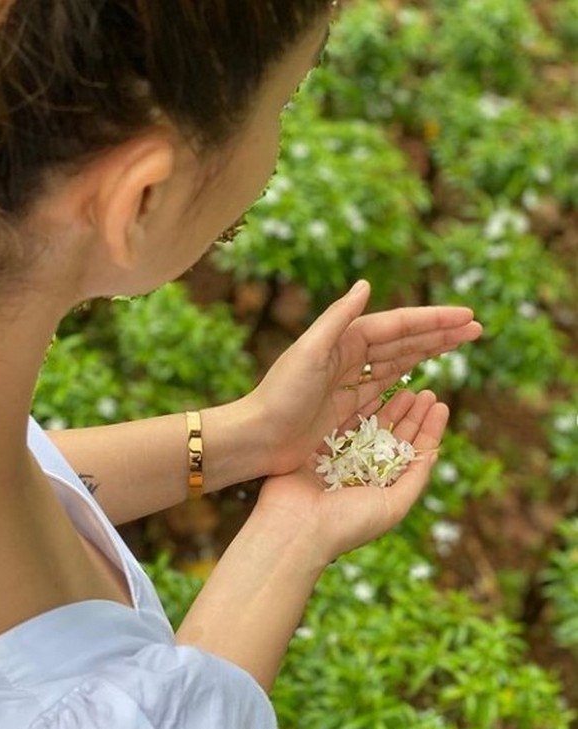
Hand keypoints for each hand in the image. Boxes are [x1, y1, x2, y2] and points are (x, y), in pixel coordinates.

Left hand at [245, 280, 480, 476]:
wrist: (259, 437)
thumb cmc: (280, 395)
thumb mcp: (308, 352)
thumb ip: (337, 318)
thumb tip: (366, 284)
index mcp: (343, 340)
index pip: (398, 325)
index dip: (433, 320)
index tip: (467, 316)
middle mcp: (348, 355)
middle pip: (403, 340)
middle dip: (440, 332)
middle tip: (477, 328)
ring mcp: (349, 381)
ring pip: (398, 361)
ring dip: (429, 350)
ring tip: (460, 343)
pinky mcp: (347, 406)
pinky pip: (385, 386)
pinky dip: (406, 377)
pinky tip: (424, 374)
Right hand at [255, 388, 447, 566]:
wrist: (296, 526)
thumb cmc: (347, 523)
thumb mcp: (393, 505)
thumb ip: (414, 480)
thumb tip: (433, 454)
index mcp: (382, 489)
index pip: (410, 454)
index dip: (427, 430)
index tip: (441, 406)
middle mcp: (363, 474)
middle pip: (393, 437)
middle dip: (411, 415)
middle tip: (427, 393)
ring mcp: (340, 460)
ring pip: (370, 427)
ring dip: (389, 408)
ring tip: (408, 390)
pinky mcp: (317, 449)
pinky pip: (341, 423)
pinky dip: (357, 409)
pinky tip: (371, 393)